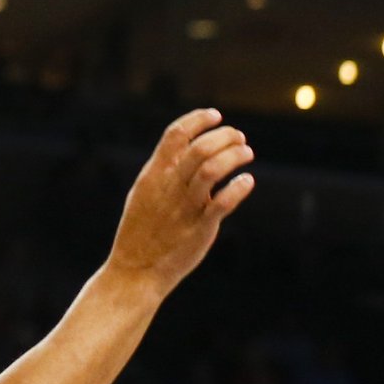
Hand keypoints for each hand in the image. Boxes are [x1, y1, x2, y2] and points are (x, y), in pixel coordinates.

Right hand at [106, 109, 255, 295]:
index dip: (197, 120)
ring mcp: (184, 206)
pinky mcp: (199, 227)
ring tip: (247, 153)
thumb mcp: (144, 193)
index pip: (174, 134)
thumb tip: (185, 151)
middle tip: (239, 137)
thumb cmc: (142, 230)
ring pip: (212, 170)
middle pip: (199, 148)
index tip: (216, 115)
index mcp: (153, 174)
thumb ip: (163, 172)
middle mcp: (168, 186)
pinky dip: (239, 188)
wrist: (136, 268)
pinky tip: (248, 181)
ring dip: (234, 156)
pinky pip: (223, 203)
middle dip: (224, 137)